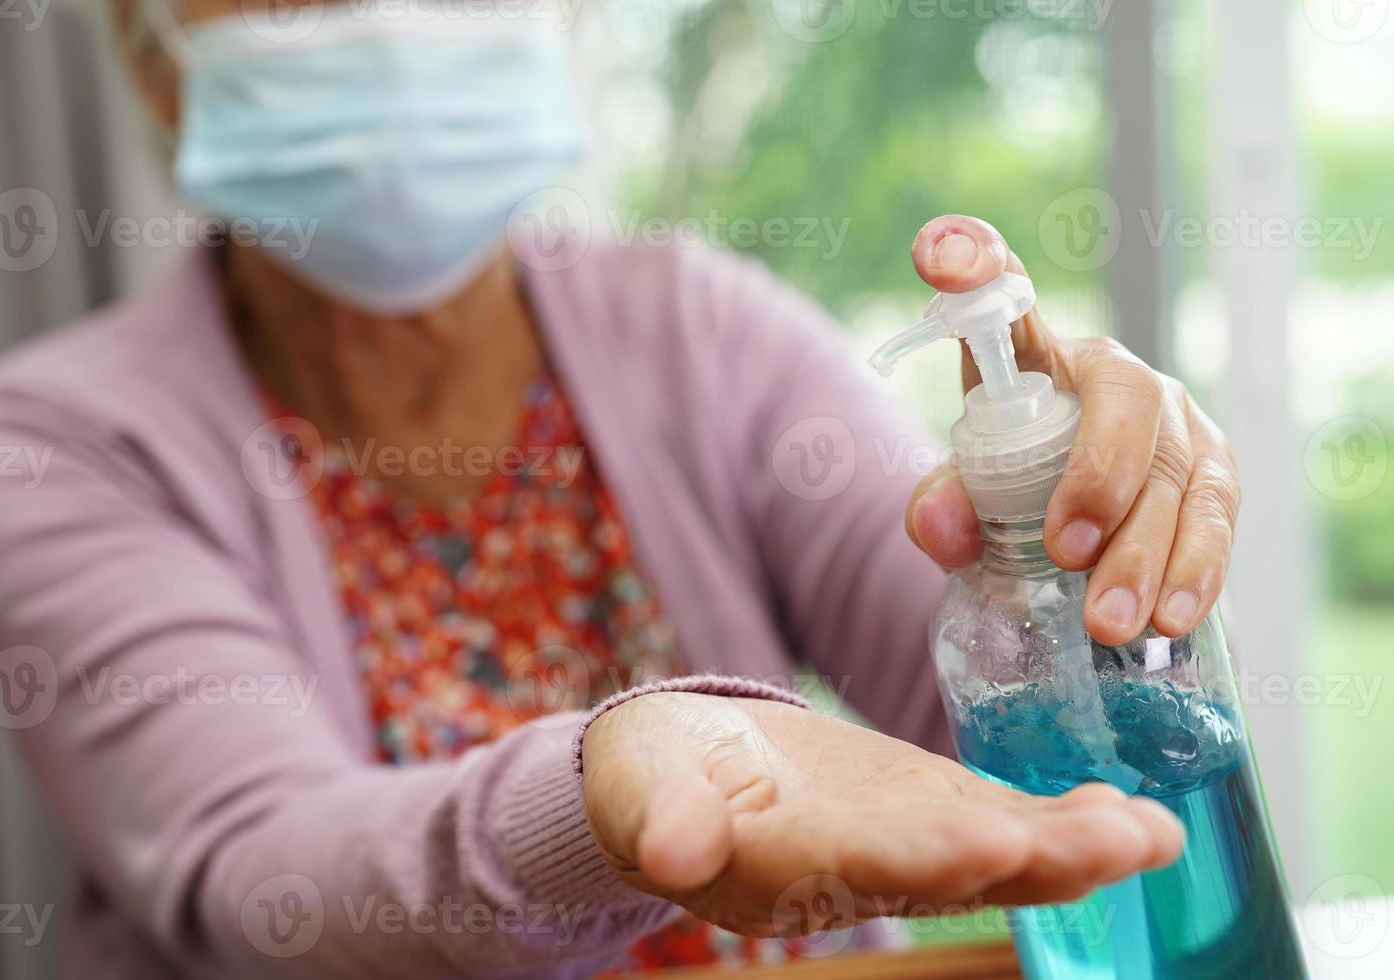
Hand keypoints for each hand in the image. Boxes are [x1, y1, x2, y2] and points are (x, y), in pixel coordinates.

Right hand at [581, 692, 1182, 934]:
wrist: (684, 771)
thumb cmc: (651, 778)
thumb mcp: (641, 790)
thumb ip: (660, 816)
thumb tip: (672, 848)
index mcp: (785, 868)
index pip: (862, 868)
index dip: (925, 859)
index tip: (990, 847)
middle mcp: (859, 872)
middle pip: (957, 875)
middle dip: (1040, 859)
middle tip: (1121, 843)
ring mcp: (902, 845)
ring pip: (998, 855)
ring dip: (1075, 846)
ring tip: (1153, 832)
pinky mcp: (927, 811)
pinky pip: (1004, 822)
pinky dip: (1066, 819)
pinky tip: (1134, 812)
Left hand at [905, 214, 1240, 645]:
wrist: (1081, 520)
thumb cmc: (1017, 485)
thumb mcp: (968, 490)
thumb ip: (942, 504)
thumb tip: (940, 528)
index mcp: (1042, 357)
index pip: (1005, 295)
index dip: (974, 261)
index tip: (939, 258)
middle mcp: (1118, 378)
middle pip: (1125, 405)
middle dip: (1101, 480)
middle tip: (1066, 552)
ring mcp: (1177, 424)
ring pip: (1178, 473)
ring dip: (1150, 551)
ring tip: (1110, 622)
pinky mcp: (1215, 477)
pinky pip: (1217, 519)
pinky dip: (1197, 570)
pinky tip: (1173, 617)